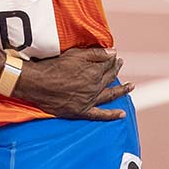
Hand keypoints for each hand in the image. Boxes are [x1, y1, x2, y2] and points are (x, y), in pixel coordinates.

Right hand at [12, 47, 133, 120]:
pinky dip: (111, 115)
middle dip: (116, 69)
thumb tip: (114, 52)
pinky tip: (121, 114)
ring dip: (122, 90)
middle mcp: (95, 87)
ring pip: (110, 95)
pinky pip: (100, 115)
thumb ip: (96, 53)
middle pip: (109, 77)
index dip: (112, 59)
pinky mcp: (82, 111)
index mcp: (94, 72)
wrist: (37, 83)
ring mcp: (89, 100)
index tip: (115, 56)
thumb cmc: (54, 66)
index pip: (108, 64)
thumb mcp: (75, 54)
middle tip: (120, 63)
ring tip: (131, 86)